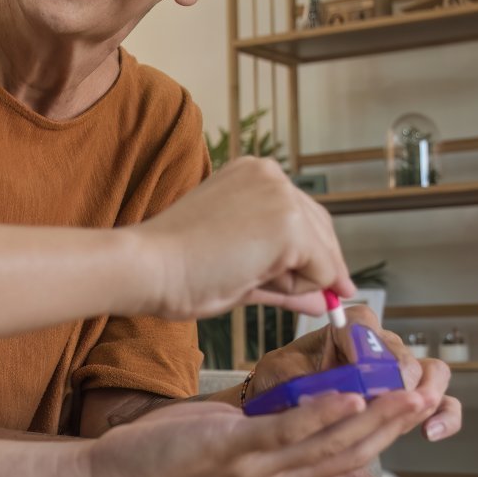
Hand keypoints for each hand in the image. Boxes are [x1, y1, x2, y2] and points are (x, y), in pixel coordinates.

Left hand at [82, 388, 426, 476]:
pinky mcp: (231, 454)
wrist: (120, 471)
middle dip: (394, 425)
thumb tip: (304, 395)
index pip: (346, 457)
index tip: (414, 402)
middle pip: (350, 454)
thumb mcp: (232, 436)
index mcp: (280, 475)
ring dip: (372, 420)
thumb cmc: (172, 448)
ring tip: (404, 396)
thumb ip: (270, 424)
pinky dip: (321, 414)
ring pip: (328, 447)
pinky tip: (347, 395)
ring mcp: (257, 470)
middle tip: (429, 397)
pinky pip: (285, 435)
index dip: (385, 431)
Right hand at [134, 157, 354, 320]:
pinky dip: (300, 289)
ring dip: (299, 280)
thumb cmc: (179, 268)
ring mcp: (282, 195)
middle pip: (322, 230)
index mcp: (254, 174)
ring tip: (245, 278)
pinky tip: (253, 280)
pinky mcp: (290, 223)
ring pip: (323, 253)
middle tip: (311, 300)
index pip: (304, 216)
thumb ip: (287, 282)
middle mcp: (272, 175)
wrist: (151, 267)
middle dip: (318, 270)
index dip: (312, 255)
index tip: (316, 285)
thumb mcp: (244, 270)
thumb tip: (326, 302)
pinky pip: (323, 271)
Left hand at [253, 311, 463, 443]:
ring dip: (426, 393)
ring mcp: (400, 372)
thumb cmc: (281, 386)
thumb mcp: (279, 376)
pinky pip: (442, 403)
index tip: (357, 367)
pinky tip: (431, 433)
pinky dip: (445, 416)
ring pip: (431, 372)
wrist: (286, 411)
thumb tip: (309, 392)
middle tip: (386, 397)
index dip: (364, 343)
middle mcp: (379, 345)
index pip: (363, 323)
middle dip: (397, 376)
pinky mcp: (412, 401)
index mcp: (344, 328)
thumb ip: (295, 379)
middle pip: (401, 352)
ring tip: (416, 410)